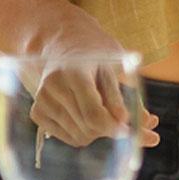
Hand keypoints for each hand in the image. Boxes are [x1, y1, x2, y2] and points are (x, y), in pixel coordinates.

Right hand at [25, 13, 159, 148]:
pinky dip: (83, 134)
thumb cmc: (95, 53)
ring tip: (101, 111)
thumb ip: (124, 97)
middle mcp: (54, 87)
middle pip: (88, 127)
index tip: (127, 131)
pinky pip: (67, 137)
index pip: (93, 113)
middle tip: (121, 120)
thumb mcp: (114, 66)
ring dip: (97, 132)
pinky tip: (86, 115)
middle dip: (109, 129)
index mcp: (74, 73)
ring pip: (79, 136)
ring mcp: (42, 100)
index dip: (113, 127)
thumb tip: (141, 124)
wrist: (65, 42)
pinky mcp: (37, 111)